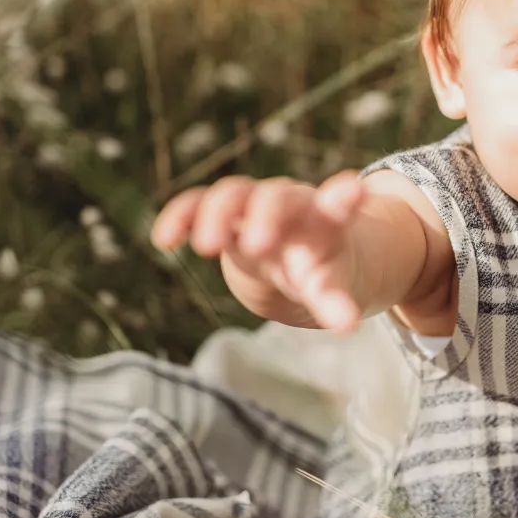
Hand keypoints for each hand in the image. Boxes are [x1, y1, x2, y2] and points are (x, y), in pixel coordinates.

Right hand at [150, 171, 366, 331]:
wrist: (293, 254)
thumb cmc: (318, 270)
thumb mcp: (332, 286)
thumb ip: (337, 303)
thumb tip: (348, 326)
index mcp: (326, 220)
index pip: (336, 204)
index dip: (342, 197)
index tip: (352, 191)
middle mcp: (288, 203)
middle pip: (277, 198)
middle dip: (266, 217)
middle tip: (257, 247)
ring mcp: (251, 204)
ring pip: (233, 194)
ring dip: (219, 215)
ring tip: (206, 247)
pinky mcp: (221, 213)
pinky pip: (196, 204)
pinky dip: (181, 216)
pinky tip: (164, 240)